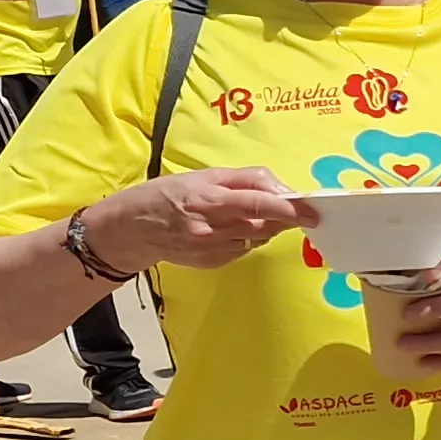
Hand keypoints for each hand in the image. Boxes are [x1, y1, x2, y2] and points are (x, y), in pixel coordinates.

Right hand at [91, 168, 307, 271]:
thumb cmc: (164, 195)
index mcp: (207, 201)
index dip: (288, 209)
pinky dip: (247, 239)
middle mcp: (210, 229)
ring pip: (256, 240)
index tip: (311, 212)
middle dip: (283, 218)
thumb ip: (244, 180)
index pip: (256, 205)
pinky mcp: (211, 263)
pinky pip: (242, 250)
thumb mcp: (201, 176)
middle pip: (262, 225)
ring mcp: (210, 250)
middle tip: (293, 208)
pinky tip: (232, 229)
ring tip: (251, 214)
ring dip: (265, 228)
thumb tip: (280, 187)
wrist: (129, 231)